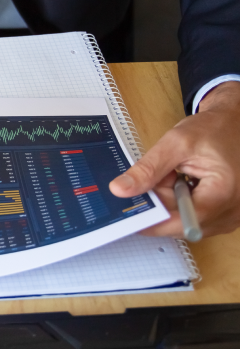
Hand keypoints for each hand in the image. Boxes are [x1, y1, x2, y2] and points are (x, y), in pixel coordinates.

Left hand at [110, 81, 239, 237]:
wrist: (233, 126)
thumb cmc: (212, 130)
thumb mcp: (176, 143)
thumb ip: (148, 169)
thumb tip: (120, 190)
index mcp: (224, 193)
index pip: (182, 221)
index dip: (152, 220)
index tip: (129, 214)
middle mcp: (231, 211)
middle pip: (181, 222)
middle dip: (162, 202)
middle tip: (160, 177)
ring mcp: (229, 216)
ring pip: (184, 220)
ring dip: (171, 201)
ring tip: (176, 176)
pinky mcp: (223, 215)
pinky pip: (193, 217)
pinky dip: (180, 202)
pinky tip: (183, 183)